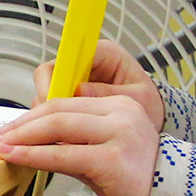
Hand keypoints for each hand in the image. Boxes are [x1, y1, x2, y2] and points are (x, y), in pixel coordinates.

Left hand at [0, 93, 159, 195]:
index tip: (7, 129)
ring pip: (57, 127)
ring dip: (20, 138)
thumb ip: (72, 145)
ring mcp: (119, 133)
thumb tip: (31, 142)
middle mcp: (121, 112)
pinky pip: (62, 155)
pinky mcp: (113, 158)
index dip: (30, 115)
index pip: (64, 102)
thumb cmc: (139, 186)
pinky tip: (14, 159)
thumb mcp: (101, 156)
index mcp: (119, 105)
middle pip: (57, 110)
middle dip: (19, 125)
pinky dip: (33, 156)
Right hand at [32, 38, 167, 132]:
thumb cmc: (148, 104)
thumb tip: (80, 91)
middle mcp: (83, 65)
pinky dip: (51, 127)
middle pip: (48, 77)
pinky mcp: (68, 100)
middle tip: (49, 127)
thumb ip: (111, 94)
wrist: (150, 120)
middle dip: (46, 104)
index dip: (55, 78)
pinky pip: (50, 111)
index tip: (52, 101)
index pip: (67, 56)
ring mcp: (73, 83)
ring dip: (46, 118)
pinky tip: (59, 141)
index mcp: (103, 54)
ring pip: (46, 96)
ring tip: (56, 139)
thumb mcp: (138, 100)